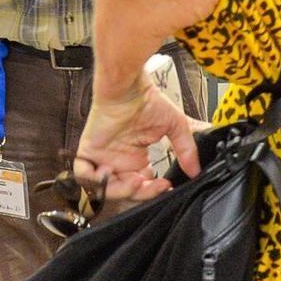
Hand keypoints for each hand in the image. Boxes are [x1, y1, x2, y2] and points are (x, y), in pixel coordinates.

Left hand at [74, 78, 200, 203]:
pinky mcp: (88, 150)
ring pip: (106, 188)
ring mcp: (102, 157)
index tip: (166, 186)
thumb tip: (196, 170)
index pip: (142, 186)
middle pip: (126, 191)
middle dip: (142, 193)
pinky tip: (111, 173)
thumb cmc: (146, 100)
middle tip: (155, 185)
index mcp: (135, 158)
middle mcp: (119, 160)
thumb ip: (186, 150)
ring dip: (122, 190)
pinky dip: (96, 180)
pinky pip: (84, 174)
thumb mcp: (175, 127)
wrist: (129, 87)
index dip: (153, 191)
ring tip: (136, 180)